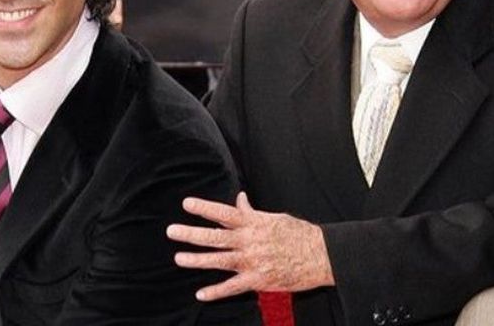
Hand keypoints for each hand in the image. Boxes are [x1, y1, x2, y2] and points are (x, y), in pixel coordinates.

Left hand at [166, 192, 333, 300]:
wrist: (321, 255)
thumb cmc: (298, 234)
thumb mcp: (275, 217)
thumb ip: (253, 212)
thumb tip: (240, 199)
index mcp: (254, 223)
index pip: (224, 213)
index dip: (205, 208)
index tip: (187, 204)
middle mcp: (250, 241)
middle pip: (216, 236)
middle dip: (192, 233)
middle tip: (172, 231)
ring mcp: (253, 261)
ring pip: (220, 260)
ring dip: (198, 259)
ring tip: (179, 258)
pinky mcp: (259, 280)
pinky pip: (233, 286)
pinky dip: (216, 291)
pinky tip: (201, 294)